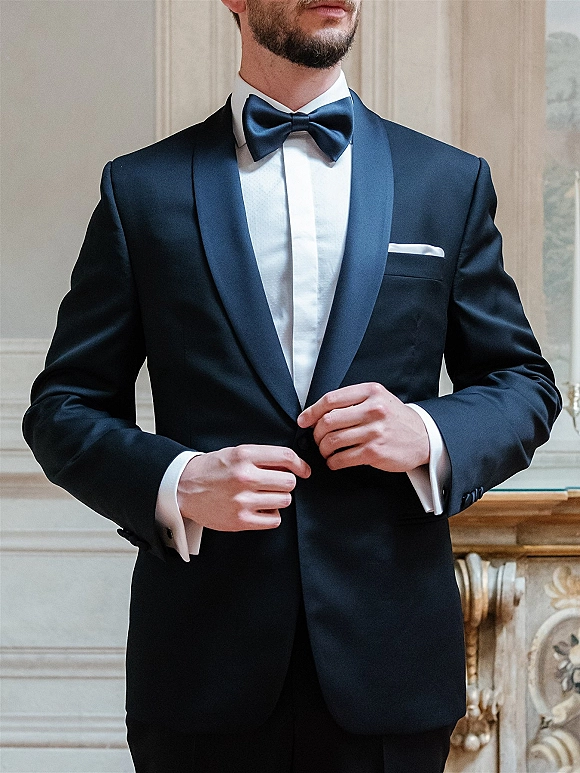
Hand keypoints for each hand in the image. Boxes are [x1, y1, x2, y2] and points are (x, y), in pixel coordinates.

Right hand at [177, 445, 309, 530]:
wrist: (183, 488)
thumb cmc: (212, 469)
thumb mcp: (236, 453)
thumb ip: (262, 457)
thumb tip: (292, 466)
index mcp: (245, 455)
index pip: (286, 457)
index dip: (300, 464)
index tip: (304, 470)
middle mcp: (245, 477)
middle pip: (289, 482)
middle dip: (286, 483)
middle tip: (275, 484)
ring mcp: (243, 500)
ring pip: (284, 500)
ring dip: (279, 498)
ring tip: (264, 496)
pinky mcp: (240, 520)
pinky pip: (274, 519)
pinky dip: (271, 515)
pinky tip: (260, 509)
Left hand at [297, 383, 428, 472]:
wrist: (424, 437)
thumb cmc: (395, 419)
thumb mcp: (378, 399)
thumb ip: (352, 401)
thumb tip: (317, 413)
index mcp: (370, 392)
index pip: (331, 399)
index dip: (312, 411)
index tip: (304, 420)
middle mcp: (373, 409)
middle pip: (328, 421)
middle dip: (317, 433)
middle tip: (317, 439)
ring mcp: (374, 431)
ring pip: (333, 441)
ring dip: (323, 449)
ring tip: (326, 451)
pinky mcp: (375, 452)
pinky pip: (343, 458)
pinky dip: (333, 462)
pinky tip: (335, 461)